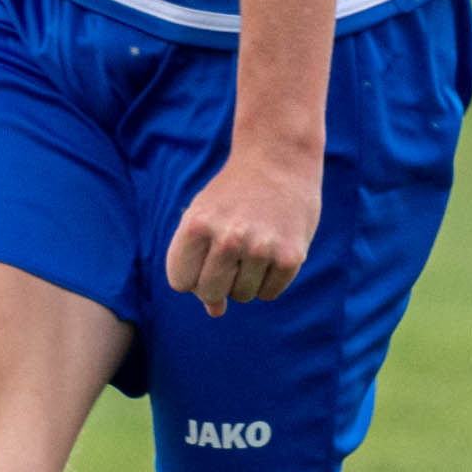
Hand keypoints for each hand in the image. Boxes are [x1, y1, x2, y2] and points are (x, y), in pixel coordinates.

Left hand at [164, 143, 319, 318]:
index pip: (180, 282)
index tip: (203, 257)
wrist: (279, 159)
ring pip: (242, 296)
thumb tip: (215, 312)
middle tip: (229, 258)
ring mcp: (261, 249)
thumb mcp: (203, 217)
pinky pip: (270, 293)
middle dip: (216, 283)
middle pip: (210, 293)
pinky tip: (271, 253)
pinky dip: (268, 281)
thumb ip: (197, 263)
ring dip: (245, 280)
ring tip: (253, 248)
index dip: (191, 274)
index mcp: (197, 226)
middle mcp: (228, 239)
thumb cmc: (233, 194)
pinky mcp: (290, 257)